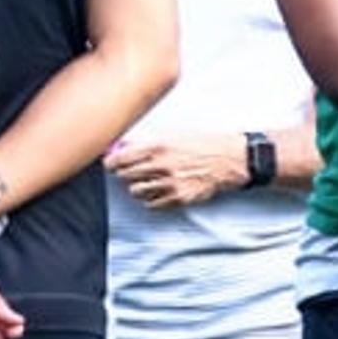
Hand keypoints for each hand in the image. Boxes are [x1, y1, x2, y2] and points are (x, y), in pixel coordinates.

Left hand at [103, 134, 244, 207]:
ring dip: (137, 187)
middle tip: (128, 171)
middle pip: (126, 176)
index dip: (112, 163)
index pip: (121, 159)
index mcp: (158, 146)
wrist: (227, 159)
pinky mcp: (178, 198)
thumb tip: (124, 146)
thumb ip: (147, 141)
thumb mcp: (173, 134)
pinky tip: (158, 190)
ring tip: (146, 181)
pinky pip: (152, 204)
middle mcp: (161, 165)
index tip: (110, 164)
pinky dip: (151, 199)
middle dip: (124, 173)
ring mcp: (169, 183)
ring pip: (136, 191)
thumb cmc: (202, 144)